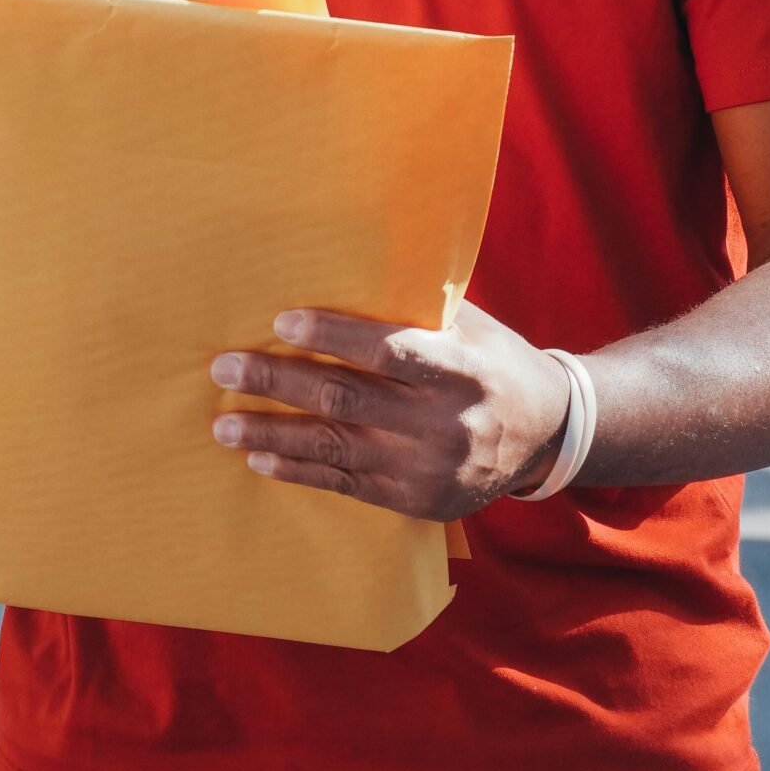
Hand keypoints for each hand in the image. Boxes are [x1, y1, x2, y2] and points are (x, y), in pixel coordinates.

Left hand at [209, 300, 570, 517]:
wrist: (547, 434)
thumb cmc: (494, 362)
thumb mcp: (470, 328)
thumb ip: (414, 310)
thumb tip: (340, 269)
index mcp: (462, 369)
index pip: (388, 350)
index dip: (332, 337)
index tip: (281, 322)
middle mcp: (445, 423)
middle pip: (346, 400)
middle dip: (277, 383)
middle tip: (225, 368)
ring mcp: (429, 468)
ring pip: (336, 448)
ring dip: (272, 435)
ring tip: (222, 425)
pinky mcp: (416, 500)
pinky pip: (345, 484)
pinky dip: (298, 470)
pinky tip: (260, 457)